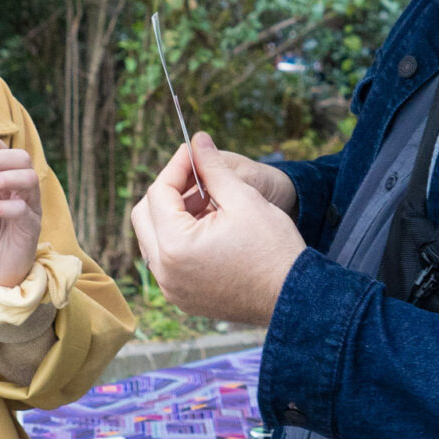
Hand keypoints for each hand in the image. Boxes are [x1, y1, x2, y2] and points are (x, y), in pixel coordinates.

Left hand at [130, 134, 305, 326]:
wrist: (294, 297)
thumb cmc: (273, 249)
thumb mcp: (243, 198)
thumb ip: (213, 166)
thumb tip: (197, 140)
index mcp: (174, 247)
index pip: (158, 193)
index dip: (176, 166)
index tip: (194, 152)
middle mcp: (165, 272)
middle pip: (145, 216)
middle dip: (169, 190)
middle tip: (198, 177)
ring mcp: (173, 289)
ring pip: (154, 239)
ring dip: (173, 215)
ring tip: (208, 202)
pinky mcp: (184, 298)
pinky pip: (168, 261)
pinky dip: (180, 239)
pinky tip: (209, 227)